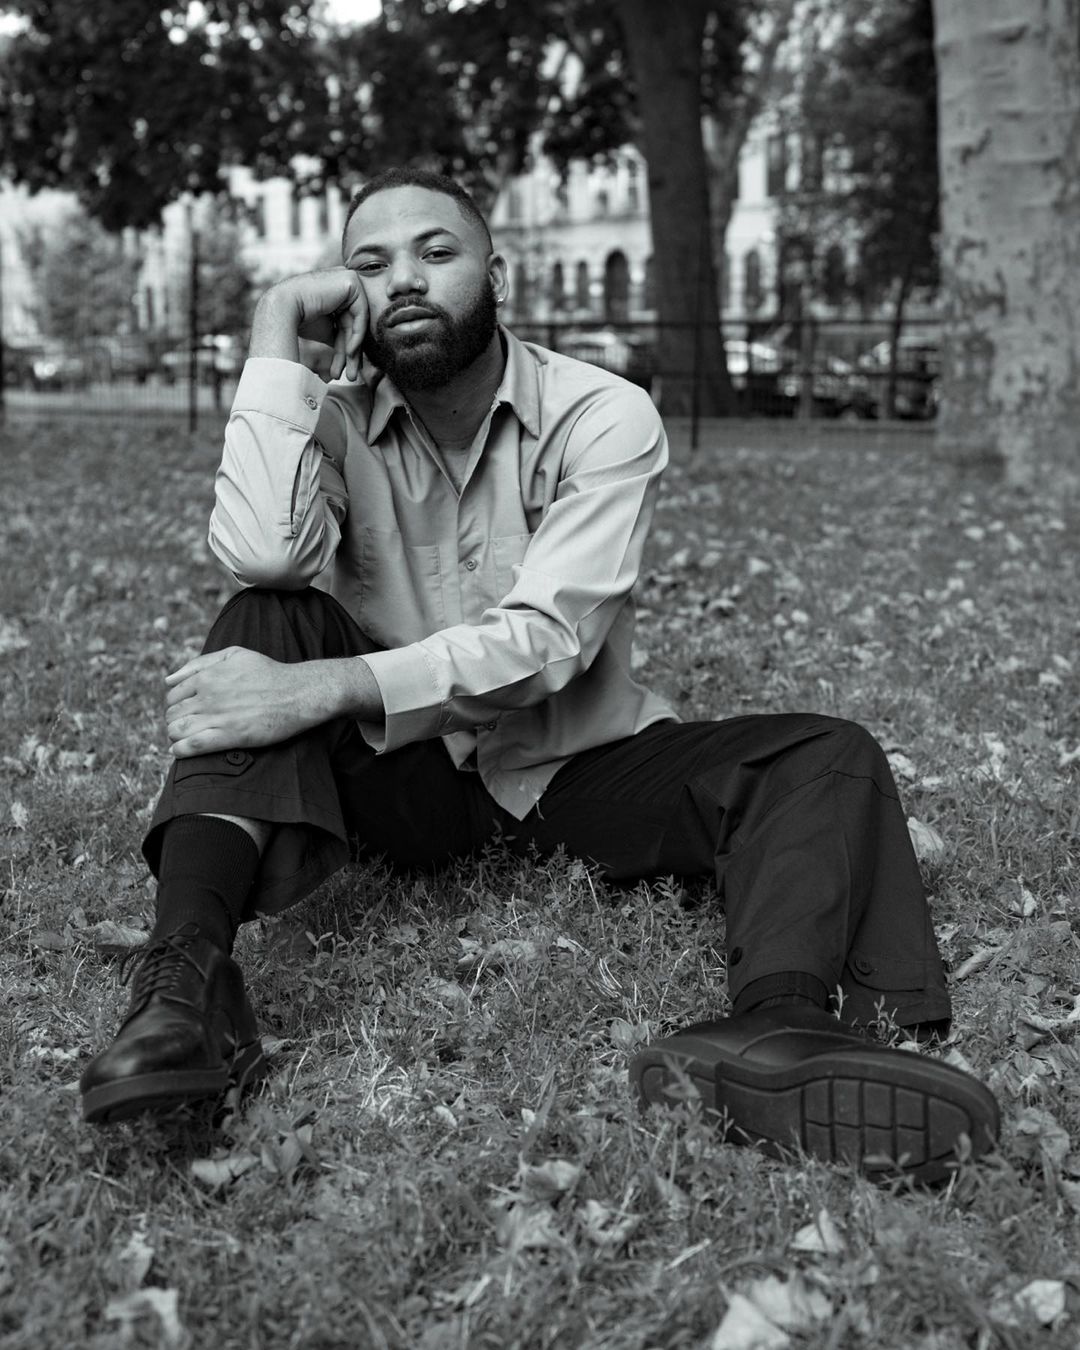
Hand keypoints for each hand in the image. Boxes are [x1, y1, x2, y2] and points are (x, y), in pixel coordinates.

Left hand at [164, 647, 340, 757]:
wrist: (297, 693)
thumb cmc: (268, 672)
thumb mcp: (234, 655)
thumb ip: (199, 664)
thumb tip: (168, 679)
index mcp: (207, 677)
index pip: (173, 696)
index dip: (176, 706)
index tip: (185, 712)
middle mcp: (208, 696)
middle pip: (172, 714)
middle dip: (175, 721)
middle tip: (186, 727)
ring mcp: (218, 716)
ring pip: (178, 730)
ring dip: (176, 736)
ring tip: (184, 738)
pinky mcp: (231, 735)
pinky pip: (194, 745)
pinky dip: (181, 750)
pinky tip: (180, 750)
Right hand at [251, 268, 368, 380]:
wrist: (283, 308)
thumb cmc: (300, 321)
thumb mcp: (327, 332)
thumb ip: (342, 336)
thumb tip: (354, 354)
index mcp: (337, 293)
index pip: (348, 324)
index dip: (347, 349)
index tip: (345, 371)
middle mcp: (343, 283)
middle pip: (354, 325)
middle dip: (352, 354)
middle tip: (351, 376)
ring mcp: (348, 279)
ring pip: (359, 322)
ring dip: (354, 350)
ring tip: (350, 373)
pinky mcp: (351, 280)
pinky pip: (361, 313)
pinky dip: (357, 334)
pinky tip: (350, 352)